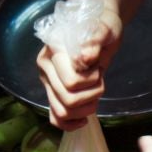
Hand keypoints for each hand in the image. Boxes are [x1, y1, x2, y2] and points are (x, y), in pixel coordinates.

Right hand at [37, 9, 121, 130]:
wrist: (99, 29)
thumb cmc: (103, 27)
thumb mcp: (105, 29)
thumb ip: (95, 40)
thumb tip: (85, 58)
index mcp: (54, 50)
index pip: (71, 81)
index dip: (91, 81)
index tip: (97, 67)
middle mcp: (46, 67)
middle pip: (67, 99)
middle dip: (91, 95)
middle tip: (99, 81)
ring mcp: (48, 82)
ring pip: (62, 112)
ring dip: (85, 110)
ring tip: (94, 95)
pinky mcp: (52, 93)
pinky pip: (55, 118)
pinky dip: (70, 124)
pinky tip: (84, 118)